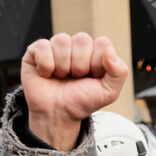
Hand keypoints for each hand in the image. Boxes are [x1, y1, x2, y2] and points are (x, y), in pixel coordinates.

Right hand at [21, 33, 127, 150]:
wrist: (57, 116)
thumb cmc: (81, 102)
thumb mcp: (108, 92)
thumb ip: (119, 72)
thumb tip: (109, 52)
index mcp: (94, 53)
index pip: (102, 43)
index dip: (97, 63)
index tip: (92, 78)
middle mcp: (75, 47)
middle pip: (82, 39)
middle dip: (80, 65)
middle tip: (75, 79)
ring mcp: (55, 47)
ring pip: (62, 40)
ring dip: (63, 66)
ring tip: (61, 78)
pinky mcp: (36, 51)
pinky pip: (43, 46)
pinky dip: (46, 65)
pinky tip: (47, 75)